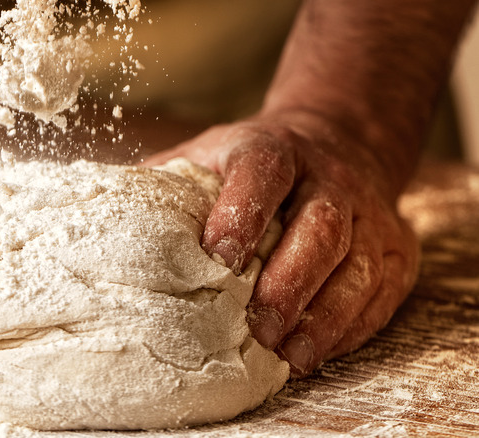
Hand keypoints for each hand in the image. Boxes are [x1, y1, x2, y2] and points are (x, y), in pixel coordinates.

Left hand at [145, 110, 419, 375]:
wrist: (334, 146)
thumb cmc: (250, 167)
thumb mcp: (206, 158)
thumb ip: (164, 187)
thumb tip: (106, 224)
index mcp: (272, 150)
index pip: (260, 173)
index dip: (242, 213)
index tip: (217, 259)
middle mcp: (326, 177)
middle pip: (320, 225)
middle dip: (289, 280)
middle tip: (257, 326)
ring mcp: (367, 212)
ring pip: (358, 263)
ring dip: (325, 314)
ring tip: (290, 355)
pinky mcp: (394, 246)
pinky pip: (381, 291)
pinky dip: (351, 326)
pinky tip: (317, 351)